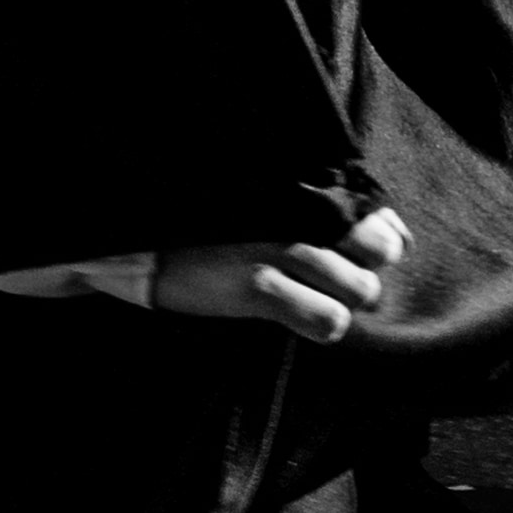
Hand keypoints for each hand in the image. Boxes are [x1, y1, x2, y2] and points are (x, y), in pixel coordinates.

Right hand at [144, 200, 405, 343]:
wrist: (131, 245)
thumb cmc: (198, 223)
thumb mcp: (254, 197)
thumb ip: (307, 203)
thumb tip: (380, 231)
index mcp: (294, 187)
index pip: (375, 214)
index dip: (381, 239)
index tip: (357, 253)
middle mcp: (294, 212)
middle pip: (378, 251)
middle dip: (364, 270)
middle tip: (331, 279)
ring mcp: (277, 248)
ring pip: (360, 289)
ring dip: (342, 301)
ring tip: (307, 299)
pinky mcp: (257, 286)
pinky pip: (328, 320)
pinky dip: (321, 324)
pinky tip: (294, 317)